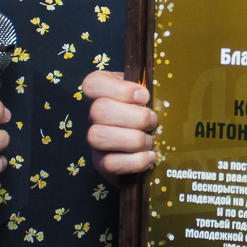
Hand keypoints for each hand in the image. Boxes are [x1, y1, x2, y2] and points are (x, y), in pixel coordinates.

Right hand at [83, 70, 157, 184]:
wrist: (146, 148)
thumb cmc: (148, 115)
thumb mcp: (149, 97)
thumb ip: (150, 90)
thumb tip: (154, 93)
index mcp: (104, 93)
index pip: (92, 83)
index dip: (119, 89)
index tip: (144, 96)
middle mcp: (94, 115)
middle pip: (98, 110)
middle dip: (134, 117)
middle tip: (153, 122)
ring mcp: (95, 140)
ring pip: (99, 136)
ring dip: (132, 139)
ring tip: (150, 141)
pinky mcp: (101, 163)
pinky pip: (111, 163)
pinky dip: (135, 161)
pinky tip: (150, 156)